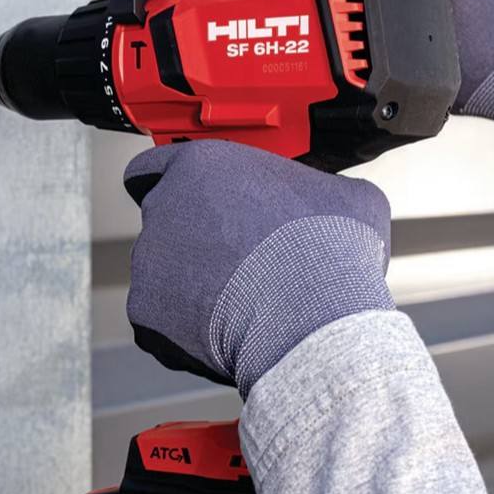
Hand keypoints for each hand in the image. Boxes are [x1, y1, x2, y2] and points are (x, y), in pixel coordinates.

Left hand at [124, 140, 393, 397]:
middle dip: (192, 242)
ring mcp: (149, 260)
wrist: (312, 316)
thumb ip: (322, 188)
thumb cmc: (328, 252)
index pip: (156, 167)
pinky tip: (223, 328)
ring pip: (162, 273)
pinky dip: (185, 327)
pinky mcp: (146, 311)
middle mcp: (164, 206)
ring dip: (190, 285)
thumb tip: (336, 201)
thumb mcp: (348, 197)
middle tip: (234, 261)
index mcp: (202, 166)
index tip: (189, 204)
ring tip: (239, 301)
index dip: (174, 186)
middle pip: (164, 223)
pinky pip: (161, 319)